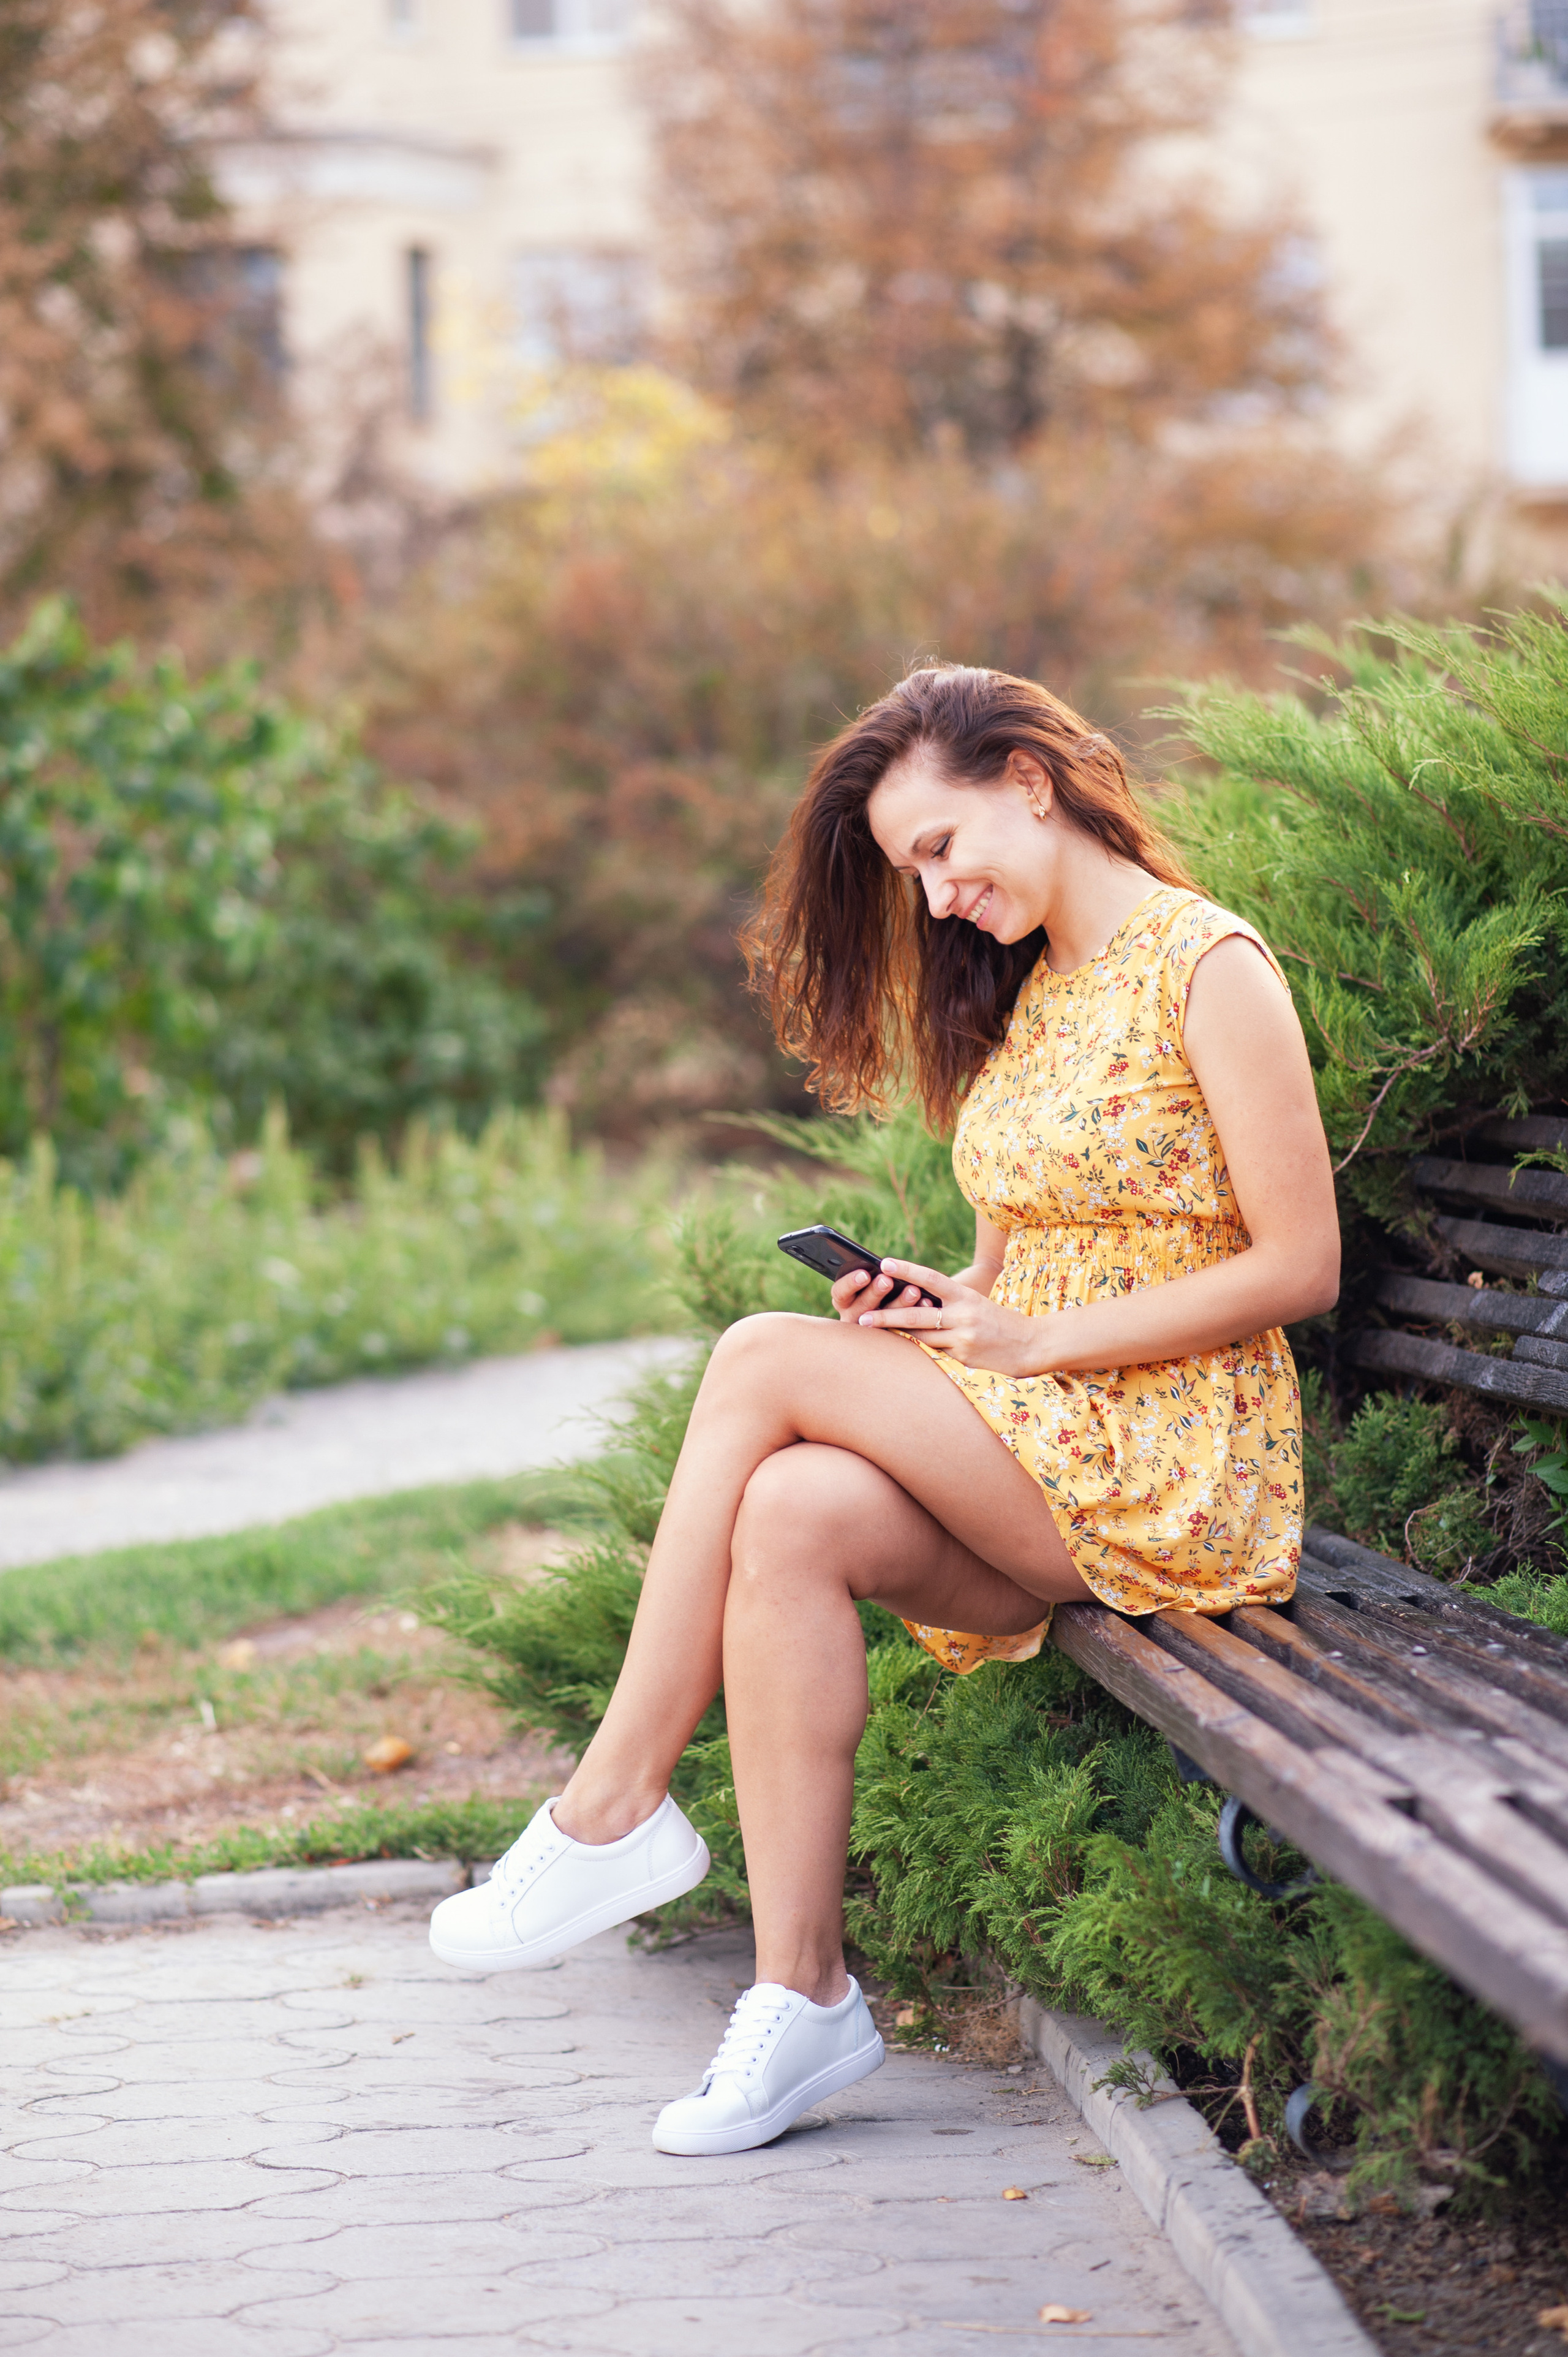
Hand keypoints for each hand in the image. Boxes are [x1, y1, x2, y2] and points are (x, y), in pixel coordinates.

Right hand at [829, 1264, 929, 1323]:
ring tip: (913, 1290)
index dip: (850, 1283)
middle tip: (887, 1281)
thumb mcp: (871, 1282)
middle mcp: (854, 1318)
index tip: (865, 1274)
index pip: (840, 1293)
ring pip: (882, 1322)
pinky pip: (903, 1330)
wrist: (893, 1327)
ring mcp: (871, 1332)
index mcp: (845, 1301)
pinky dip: (917, 1316)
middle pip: (861, 1308)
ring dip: (899, 1304)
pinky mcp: (891, 1340)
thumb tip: (886, 1264)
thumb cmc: (879, 1291)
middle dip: (875, 1293)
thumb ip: (874, 1276)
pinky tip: (928, 1302)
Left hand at [840, 1255, 1052, 1377]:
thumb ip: (949, 1303)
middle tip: (863, 1318)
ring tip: (873, 1332)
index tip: (885, 1263)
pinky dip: (922, 1350)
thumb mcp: (976, 1304)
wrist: (1031, 1345)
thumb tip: (915, 1301)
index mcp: (966, 1296)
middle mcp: (964, 1316)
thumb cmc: (998, 1322)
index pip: (932, 1279)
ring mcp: (963, 1339)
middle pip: (917, 1316)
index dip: (907, 1271)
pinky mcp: (964, 1359)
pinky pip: (935, 1354)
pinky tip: (904, 1352)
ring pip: (923, 1337)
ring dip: (900, 1336)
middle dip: (887, 1317)